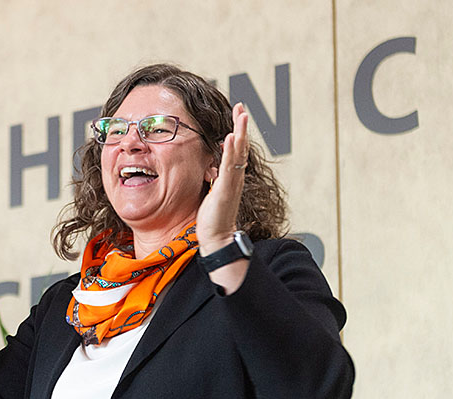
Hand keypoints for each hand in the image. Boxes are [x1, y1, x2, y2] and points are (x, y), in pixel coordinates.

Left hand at [196, 102, 249, 253]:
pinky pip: (229, 167)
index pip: (236, 149)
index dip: (238, 131)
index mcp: (231, 177)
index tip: (237, 114)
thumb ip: (214, 178)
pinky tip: (230, 138)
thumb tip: (211, 166)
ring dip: (240, 132)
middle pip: (241, 146)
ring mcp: (232, 182)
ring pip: (238, 153)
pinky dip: (230, 151)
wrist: (217, 238)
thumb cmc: (212, 219)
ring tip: (241, 115)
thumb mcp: (211, 192)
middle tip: (242, 107)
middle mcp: (235, 177)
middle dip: (241, 125)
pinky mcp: (225, 189)